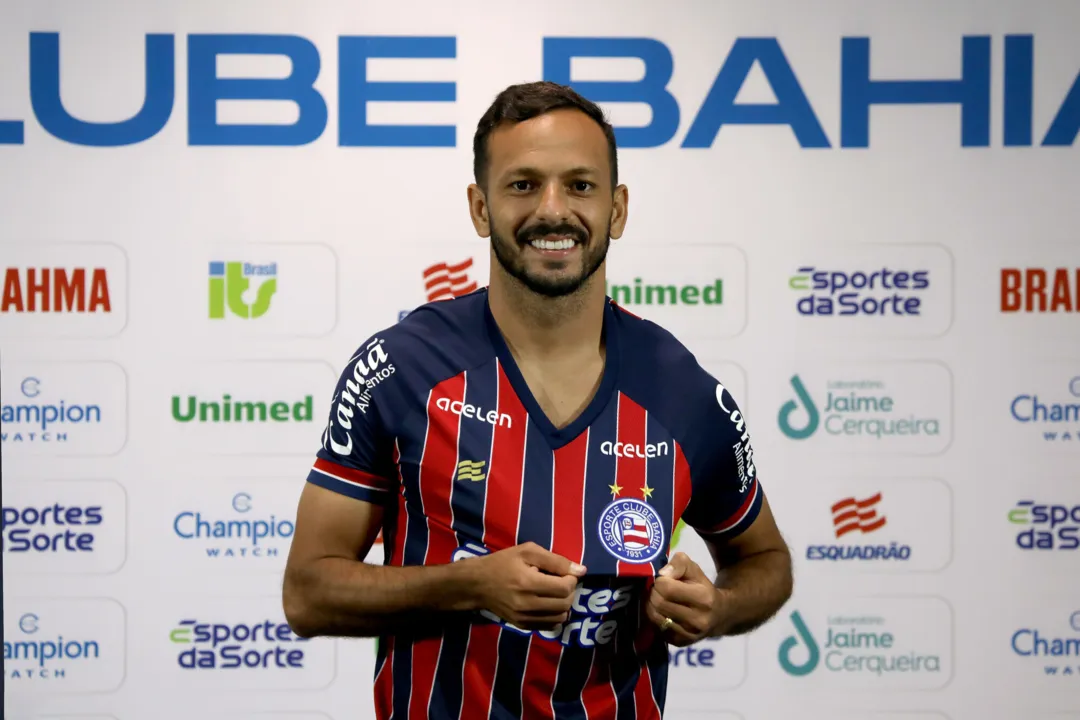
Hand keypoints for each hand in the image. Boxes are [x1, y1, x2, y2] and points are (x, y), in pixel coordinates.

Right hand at [471, 542, 585, 629]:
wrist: (477, 584)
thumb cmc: (502, 563)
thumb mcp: (527, 552)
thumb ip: (555, 560)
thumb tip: (581, 570)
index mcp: (528, 583)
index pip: (565, 588)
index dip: (572, 579)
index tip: (566, 572)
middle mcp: (527, 604)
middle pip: (565, 604)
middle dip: (570, 591)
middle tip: (562, 581)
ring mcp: (524, 618)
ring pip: (560, 617)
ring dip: (564, 604)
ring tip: (555, 592)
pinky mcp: (522, 625)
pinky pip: (549, 625)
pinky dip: (554, 614)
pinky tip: (548, 603)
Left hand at [645, 551, 722, 646]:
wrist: (718, 615)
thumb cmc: (702, 587)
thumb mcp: (694, 569)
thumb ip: (678, 564)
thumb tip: (662, 574)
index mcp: (703, 598)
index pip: (667, 588)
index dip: (660, 581)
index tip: (663, 580)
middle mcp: (697, 620)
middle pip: (659, 603)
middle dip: (653, 593)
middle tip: (657, 589)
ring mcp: (688, 634)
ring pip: (654, 617)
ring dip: (651, 605)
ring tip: (657, 599)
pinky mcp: (680, 643)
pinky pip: (656, 628)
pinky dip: (654, 618)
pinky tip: (660, 611)